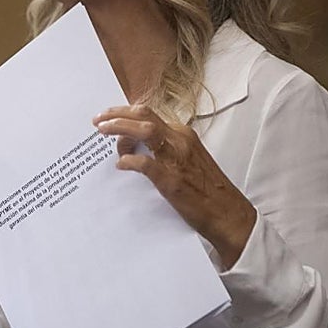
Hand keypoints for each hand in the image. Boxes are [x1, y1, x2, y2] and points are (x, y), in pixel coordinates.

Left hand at [93, 104, 255, 268]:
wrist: (228, 213)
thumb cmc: (208, 190)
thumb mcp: (187, 160)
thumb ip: (165, 150)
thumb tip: (137, 149)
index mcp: (183, 135)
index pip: (148, 115)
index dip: (125, 114)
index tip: (108, 117)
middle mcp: (180, 140)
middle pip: (143, 115)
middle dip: (116, 115)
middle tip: (98, 120)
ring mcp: (176, 158)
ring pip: (144, 130)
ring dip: (120, 129)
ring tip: (103, 133)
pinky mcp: (172, 180)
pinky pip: (145, 163)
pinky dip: (130, 160)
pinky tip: (121, 165)